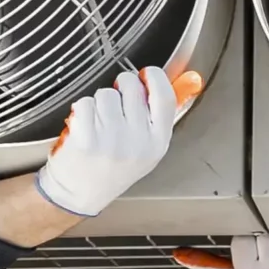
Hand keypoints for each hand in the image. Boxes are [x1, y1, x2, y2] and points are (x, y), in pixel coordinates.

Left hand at [34, 65, 201, 218]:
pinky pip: (84, 103)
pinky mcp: (86, 138)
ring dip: (99, 103)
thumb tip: (188, 80)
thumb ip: (162, 115)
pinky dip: (81, 112)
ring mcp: (111, 140)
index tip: (146, 74)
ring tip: (98, 124)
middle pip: (131, 86)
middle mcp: (137, 142)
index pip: (165, 96)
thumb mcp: (148, 148)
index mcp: (158, 143)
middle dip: (121, 88)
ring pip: (105, 93)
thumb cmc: (114, 169)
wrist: (80, 194)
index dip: (155, 77)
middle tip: (116, 108)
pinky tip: (84, 128)